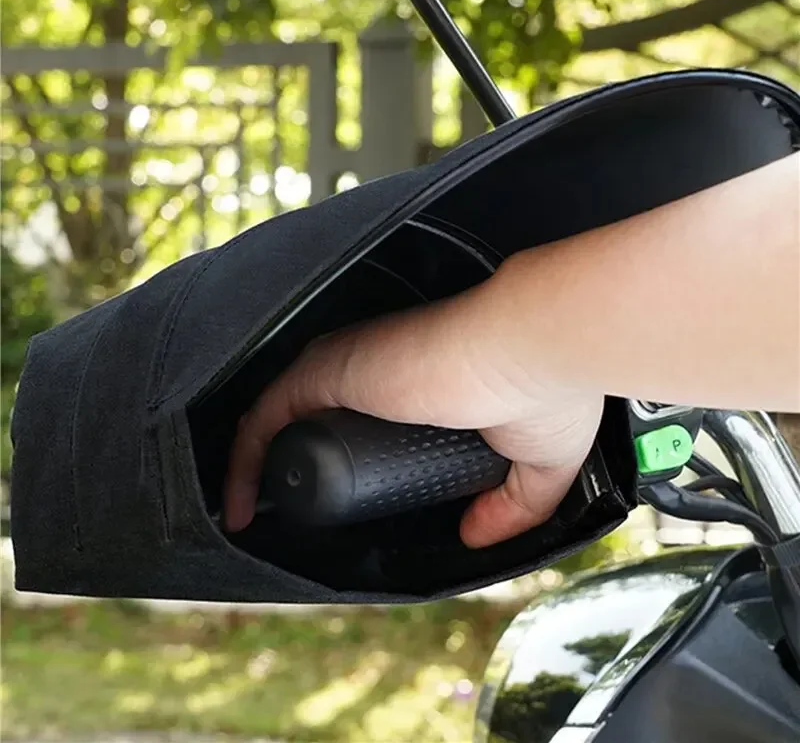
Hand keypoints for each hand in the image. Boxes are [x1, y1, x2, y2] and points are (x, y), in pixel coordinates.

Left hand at [224, 273, 603, 546]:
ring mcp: (345, 365)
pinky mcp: (325, 371)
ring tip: (255, 517)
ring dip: (262, 465)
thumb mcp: (541, 462)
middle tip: (291, 516)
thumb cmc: (545, 389)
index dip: (344, 455)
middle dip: (298, 462)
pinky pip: (262, 421)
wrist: (533, 350)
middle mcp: (374, 366)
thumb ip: (513, 503)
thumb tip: (474, 535)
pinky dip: (244, 463)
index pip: (362, 414)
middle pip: (314, 417)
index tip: (340, 500)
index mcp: (416, 378)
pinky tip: (239, 510)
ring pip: (282, 418)